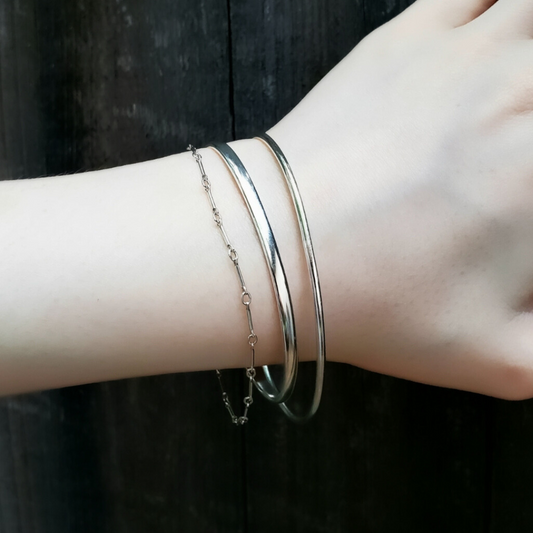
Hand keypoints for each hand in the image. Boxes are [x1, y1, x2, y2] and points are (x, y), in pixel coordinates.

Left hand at [268, 0, 532, 399]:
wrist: (280, 249)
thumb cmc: (381, 307)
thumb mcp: (496, 361)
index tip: (529, 197)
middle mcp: (526, 95)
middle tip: (515, 154)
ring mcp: (469, 51)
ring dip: (531, 48)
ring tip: (512, 93)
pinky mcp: (407, 34)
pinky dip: (496, 7)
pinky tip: (495, 35)